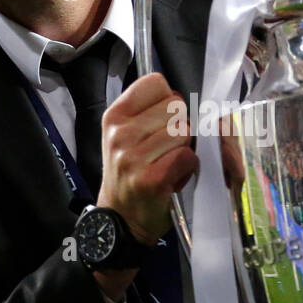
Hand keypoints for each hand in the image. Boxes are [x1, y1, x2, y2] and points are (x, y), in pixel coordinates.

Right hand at [97, 72, 197, 246]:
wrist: (121, 218)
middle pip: (176, 107)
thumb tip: (182, 97)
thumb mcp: (126, 135)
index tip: (162, 120)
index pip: (156, 83)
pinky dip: (187, 168)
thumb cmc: (130, 172)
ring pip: (184, 132)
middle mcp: (120, 133)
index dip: (168, 100)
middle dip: (179, 127)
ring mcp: (133, 157)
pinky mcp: (151, 179)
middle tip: (164, 149)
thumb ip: (149, 111)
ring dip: (184, 149)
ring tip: (167, 164)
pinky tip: (172, 177)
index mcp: (115, 116)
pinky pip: (187, 157)